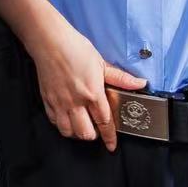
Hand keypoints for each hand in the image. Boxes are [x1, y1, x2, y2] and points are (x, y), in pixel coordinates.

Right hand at [22, 14, 146, 150]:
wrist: (49, 41)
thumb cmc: (75, 48)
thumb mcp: (101, 62)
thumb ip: (120, 78)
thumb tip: (140, 83)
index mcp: (92, 93)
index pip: (104, 123)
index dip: (109, 137)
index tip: (111, 145)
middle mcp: (76, 102)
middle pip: (85, 133)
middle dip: (93, 135)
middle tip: (96, 129)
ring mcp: (59, 102)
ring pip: (68, 131)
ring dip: (76, 132)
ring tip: (81, 125)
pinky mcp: (47, 99)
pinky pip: (54, 121)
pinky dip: (61, 124)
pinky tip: (66, 117)